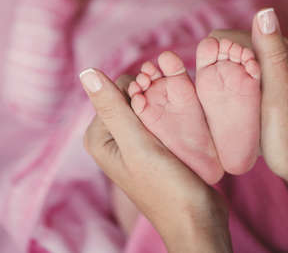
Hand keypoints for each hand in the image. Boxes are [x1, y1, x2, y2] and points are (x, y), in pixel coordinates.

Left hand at [79, 70, 231, 252]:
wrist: (197, 220)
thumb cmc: (165, 186)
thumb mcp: (136, 144)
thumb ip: (111, 107)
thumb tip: (86, 72)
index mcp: (98, 136)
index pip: (116, 89)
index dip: (140, 88)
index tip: (159, 102)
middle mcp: (111, 137)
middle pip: (132, 94)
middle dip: (152, 95)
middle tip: (171, 112)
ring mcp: (131, 141)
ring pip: (147, 103)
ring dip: (164, 103)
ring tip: (179, 116)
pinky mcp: (150, 145)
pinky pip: (158, 116)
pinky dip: (170, 112)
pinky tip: (183, 120)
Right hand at [210, 9, 287, 193]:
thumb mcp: (279, 97)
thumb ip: (271, 54)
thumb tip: (264, 11)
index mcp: (279, 51)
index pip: (228, 38)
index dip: (215, 56)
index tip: (213, 83)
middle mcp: (277, 51)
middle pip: (230, 46)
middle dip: (219, 64)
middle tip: (222, 96)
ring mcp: (273, 63)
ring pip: (234, 57)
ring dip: (225, 73)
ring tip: (228, 100)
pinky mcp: (269, 75)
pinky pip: (242, 69)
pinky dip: (233, 80)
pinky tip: (236, 100)